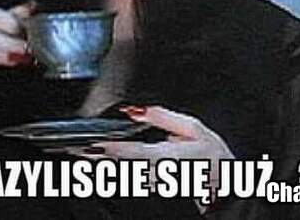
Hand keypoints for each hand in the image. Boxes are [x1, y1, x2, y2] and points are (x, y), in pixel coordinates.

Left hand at [69, 106, 233, 205]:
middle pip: (124, 168)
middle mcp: (160, 175)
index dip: (117, 151)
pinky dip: (110, 174)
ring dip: (100, 168)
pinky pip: (128, 181)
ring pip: (124, 177)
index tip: (98, 145)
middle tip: (76, 150)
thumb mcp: (193, 128)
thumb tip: (137, 110)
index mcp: (171, 156)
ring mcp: (155, 186)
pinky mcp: (151, 190)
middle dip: (100, 159)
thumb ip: (164, 117)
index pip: (139, 154)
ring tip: (79, 156)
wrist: (223, 185)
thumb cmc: (210, 155)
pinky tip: (94, 167)